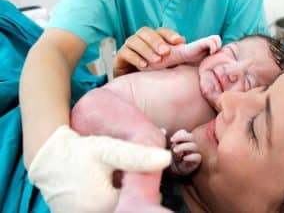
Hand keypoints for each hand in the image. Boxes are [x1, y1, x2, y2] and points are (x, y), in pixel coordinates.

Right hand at [28, 125, 170, 211]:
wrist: (46, 156)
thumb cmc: (78, 152)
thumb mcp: (108, 150)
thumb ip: (137, 156)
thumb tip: (165, 158)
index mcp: (104, 206)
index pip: (137, 201)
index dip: (142, 186)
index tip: (140, 173)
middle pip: (124, 205)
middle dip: (130, 190)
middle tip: (125, 172)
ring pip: (114, 205)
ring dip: (118, 193)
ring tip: (115, 176)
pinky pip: (101, 206)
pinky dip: (107, 196)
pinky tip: (106, 182)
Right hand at [114, 27, 184, 76]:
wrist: (135, 88)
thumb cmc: (154, 74)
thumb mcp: (168, 65)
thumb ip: (176, 55)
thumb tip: (185, 45)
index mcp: (153, 39)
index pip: (161, 31)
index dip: (169, 34)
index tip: (179, 41)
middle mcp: (140, 39)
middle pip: (146, 32)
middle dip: (157, 41)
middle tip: (166, 52)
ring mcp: (129, 46)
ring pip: (135, 40)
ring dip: (147, 49)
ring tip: (157, 61)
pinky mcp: (120, 56)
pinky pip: (126, 53)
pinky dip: (135, 58)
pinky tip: (144, 66)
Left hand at [169, 129, 201, 175]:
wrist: (176, 169)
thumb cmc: (173, 156)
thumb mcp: (169, 148)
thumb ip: (167, 141)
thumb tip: (164, 131)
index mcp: (184, 140)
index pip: (184, 132)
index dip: (178, 134)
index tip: (171, 140)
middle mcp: (191, 144)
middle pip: (191, 137)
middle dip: (182, 137)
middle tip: (172, 142)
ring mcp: (195, 152)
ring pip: (194, 146)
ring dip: (184, 147)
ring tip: (175, 150)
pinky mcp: (196, 161)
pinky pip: (198, 157)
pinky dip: (191, 156)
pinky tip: (184, 158)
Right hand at [180, 35, 221, 63]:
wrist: (183, 56)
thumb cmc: (193, 60)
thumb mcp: (205, 61)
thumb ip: (212, 60)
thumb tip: (219, 66)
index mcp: (209, 45)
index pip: (219, 43)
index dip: (220, 49)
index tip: (217, 57)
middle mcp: (207, 41)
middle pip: (218, 38)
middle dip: (219, 47)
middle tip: (216, 54)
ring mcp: (204, 41)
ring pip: (216, 38)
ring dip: (217, 46)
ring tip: (213, 53)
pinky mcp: (201, 42)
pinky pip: (211, 42)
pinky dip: (213, 47)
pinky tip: (210, 53)